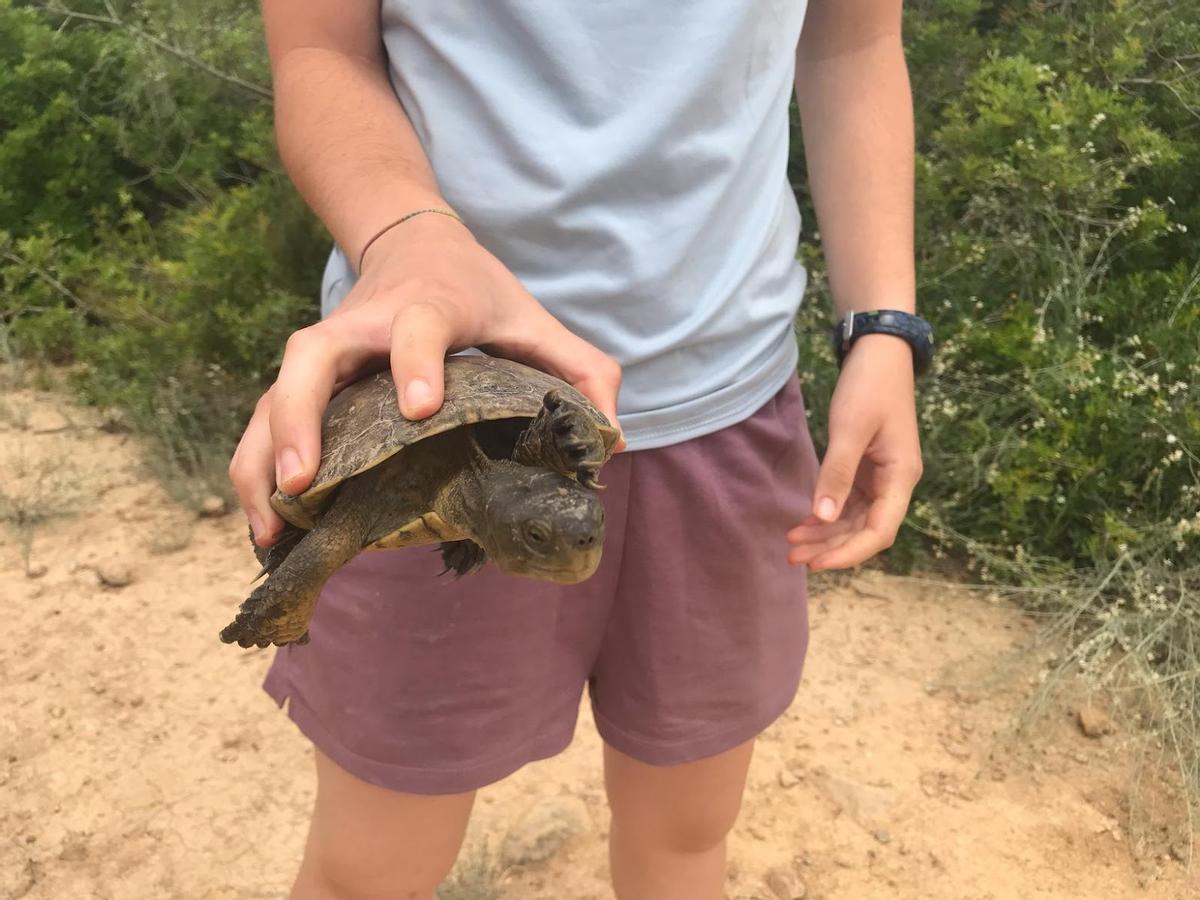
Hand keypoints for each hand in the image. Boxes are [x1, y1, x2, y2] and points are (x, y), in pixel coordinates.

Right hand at [229, 214, 622, 546]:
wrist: (411, 238)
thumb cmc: (476, 288)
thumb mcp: (532, 318)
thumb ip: (580, 370)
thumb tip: (609, 441)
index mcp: (429, 305)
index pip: (418, 326)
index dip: (416, 361)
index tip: (418, 407)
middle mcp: (363, 325)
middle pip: (311, 358)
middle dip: (299, 417)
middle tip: (302, 482)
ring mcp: (327, 350)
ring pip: (272, 393)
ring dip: (261, 458)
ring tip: (269, 530)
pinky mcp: (306, 375)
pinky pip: (266, 419)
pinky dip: (255, 468)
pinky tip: (266, 528)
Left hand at [786, 334, 922, 570]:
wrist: (879, 352)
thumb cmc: (869, 386)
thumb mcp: (850, 429)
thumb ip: (836, 474)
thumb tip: (823, 517)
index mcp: (901, 477)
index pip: (879, 532)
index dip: (848, 553)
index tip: (816, 562)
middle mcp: (896, 483)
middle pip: (865, 531)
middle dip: (831, 547)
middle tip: (791, 556)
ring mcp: (882, 477)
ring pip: (856, 520)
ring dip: (826, 534)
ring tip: (791, 543)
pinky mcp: (868, 469)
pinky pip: (849, 502)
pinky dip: (827, 514)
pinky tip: (803, 522)